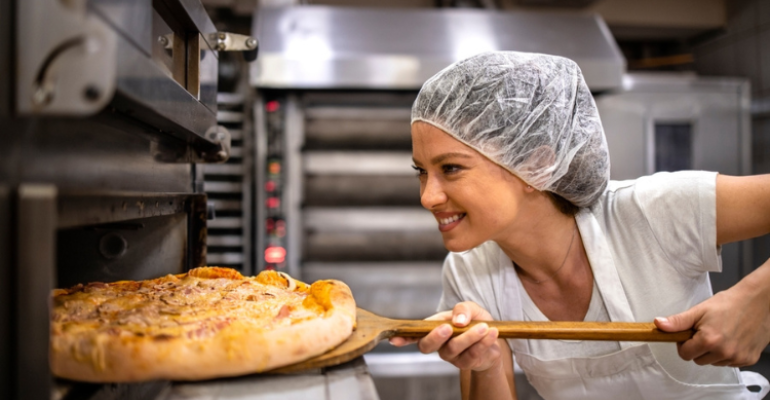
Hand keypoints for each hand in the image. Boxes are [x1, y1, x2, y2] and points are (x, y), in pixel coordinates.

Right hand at [390, 301, 501, 371]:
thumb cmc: (476, 321)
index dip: (404, 337)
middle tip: (449, 327)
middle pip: (427, 346)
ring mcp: (451, 356)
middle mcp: (438, 344)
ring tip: (484, 327)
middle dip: (436, 337)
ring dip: (469, 337)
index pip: (415, 333)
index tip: (395, 338)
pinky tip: (492, 333)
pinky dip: (483, 343)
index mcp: (434, 328)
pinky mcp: (466, 363)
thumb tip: (458, 320)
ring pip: (453, 348)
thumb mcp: (471, 308)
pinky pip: (472, 354)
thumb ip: (462, 309)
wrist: (494, 337)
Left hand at [655, 282, 769, 366]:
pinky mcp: (749, 359)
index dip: (683, 343)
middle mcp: (724, 352)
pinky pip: (729, 363)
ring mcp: (738, 358)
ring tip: (720, 333)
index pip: (684, 354)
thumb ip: (678, 321)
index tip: (689, 334)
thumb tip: (659, 325)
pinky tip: (731, 338)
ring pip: (714, 363)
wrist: (757, 301)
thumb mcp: (699, 310)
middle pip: (698, 360)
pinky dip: (727, 354)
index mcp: (709, 341)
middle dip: (698, 348)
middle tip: (705, 331)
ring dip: (713, 352)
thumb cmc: (729, 303)